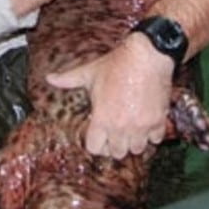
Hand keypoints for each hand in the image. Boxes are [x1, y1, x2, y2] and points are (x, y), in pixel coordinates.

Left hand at [46, 31, 175, 158]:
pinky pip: (156, 139)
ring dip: (134, 141)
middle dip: (115, 144)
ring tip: (131, 128)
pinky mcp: (159, 120)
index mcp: (102, 118)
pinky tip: (146, 122)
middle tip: (115, 132)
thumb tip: (49, 78)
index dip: (96, 143)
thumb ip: (68, 79)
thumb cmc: (117, 64)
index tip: (99, 135)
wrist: (147, 55)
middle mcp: (121, 127)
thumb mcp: (89, 72)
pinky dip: (152, 134)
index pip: (95, 148)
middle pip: (117, 153)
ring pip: (137, 149)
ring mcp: (141, 126)